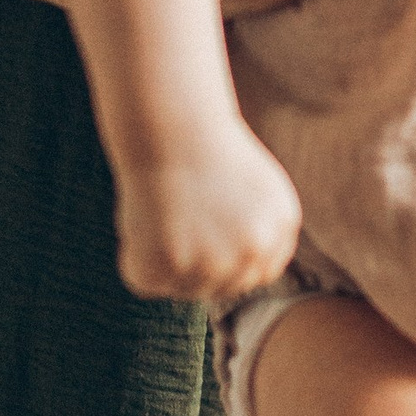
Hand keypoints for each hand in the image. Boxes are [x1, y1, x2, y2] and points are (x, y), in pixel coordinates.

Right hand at [112, 136, 301, 304]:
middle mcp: (254, 251)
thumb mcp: (255, 188)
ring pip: (182, 288)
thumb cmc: (203, 149)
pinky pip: (145, 279)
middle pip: (221, 288)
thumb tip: (247, 271)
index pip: (257, 274)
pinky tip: (144, 220)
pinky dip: (135, 256)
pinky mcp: (171, 265)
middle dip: (195, 268)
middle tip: (174, 226)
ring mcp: (214, 262)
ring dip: (164, 261)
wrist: (170, 126)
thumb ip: (257, 231)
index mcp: (281, 228)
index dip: (226, 263)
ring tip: (161, 215)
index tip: (203, 243)